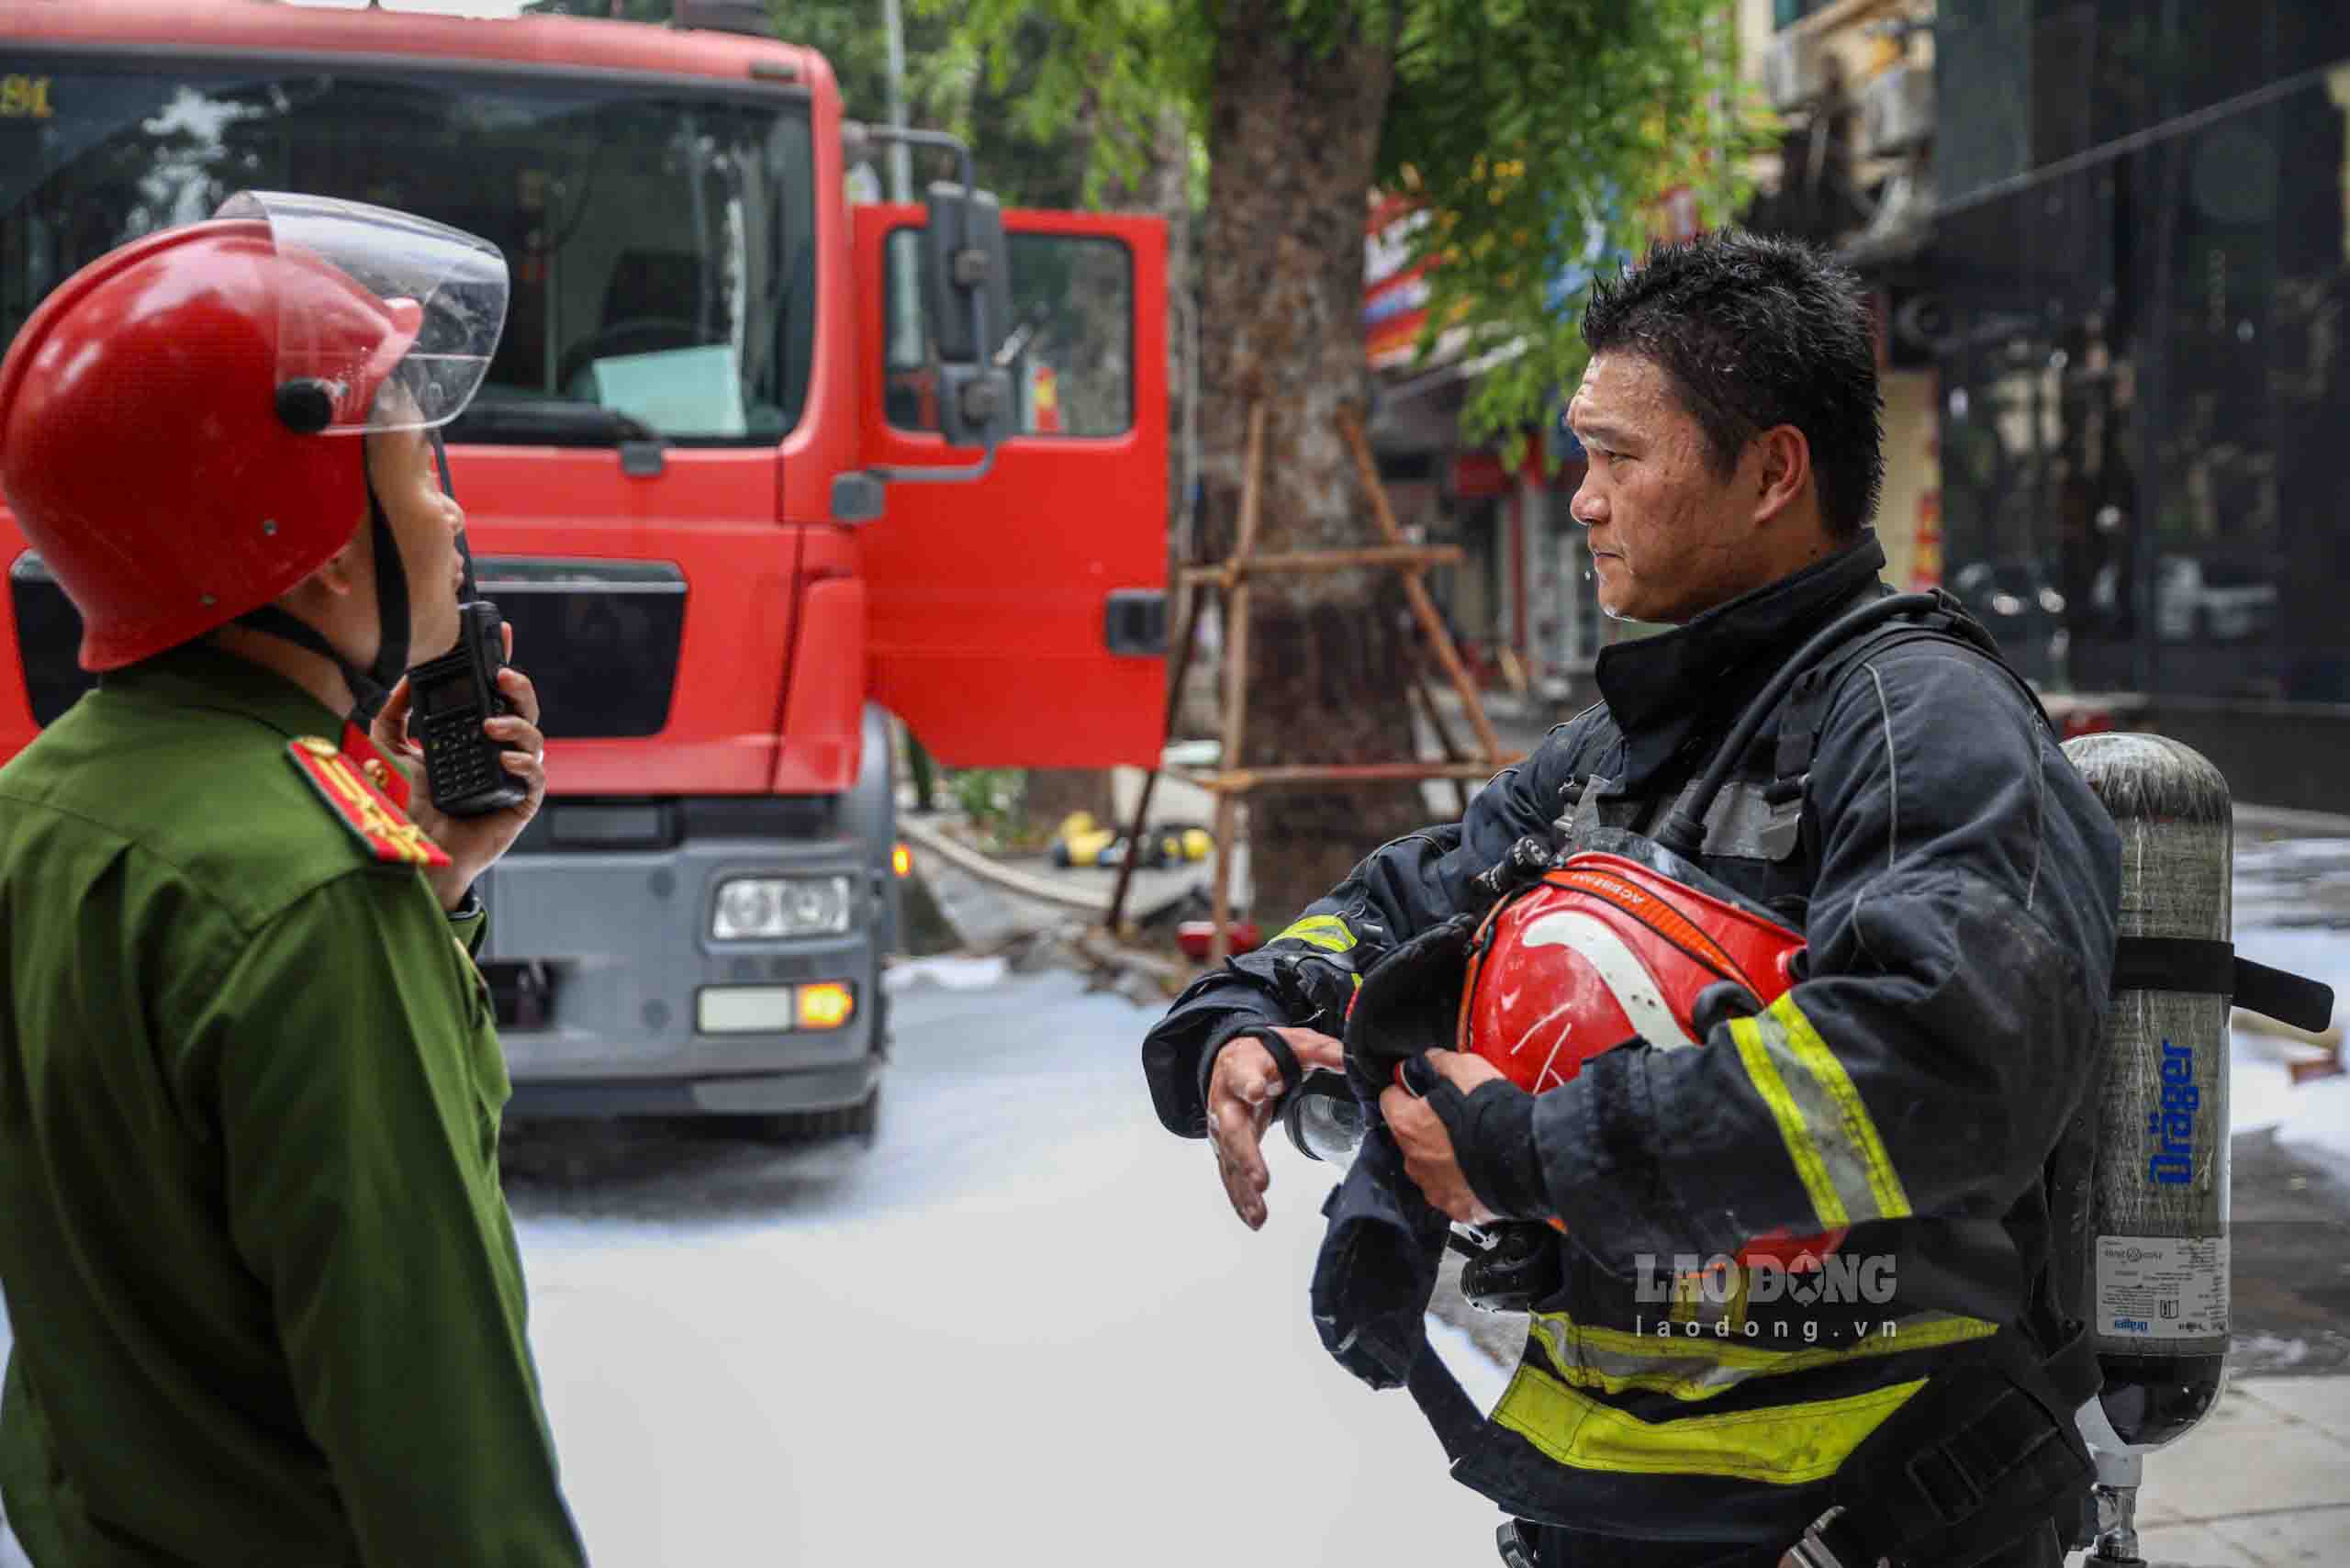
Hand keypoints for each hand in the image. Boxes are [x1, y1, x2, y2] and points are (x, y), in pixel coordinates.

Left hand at [371, 622, 547, 909]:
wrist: (411, 851)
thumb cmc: (405, 804)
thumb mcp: (388, 749)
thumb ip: (393, 713)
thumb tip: (406, 677)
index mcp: (471, 733)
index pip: (493, 692)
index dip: (501, 662)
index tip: (503, 633)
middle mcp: (496, 749)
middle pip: (522, 708)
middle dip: (519, 686)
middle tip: (502, 675)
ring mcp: (510, 775)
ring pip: (534, 737)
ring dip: (517, 724)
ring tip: (490, 726)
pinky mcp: (519, 802)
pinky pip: (534, 776)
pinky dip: (522, 762)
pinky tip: (503, 758)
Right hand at [1206, 1026, 1344, 1230]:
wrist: (1231, 1057)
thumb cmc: (1266, 1052)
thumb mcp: (1297, 1043)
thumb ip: (1323, 1051)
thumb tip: (1350, 1059)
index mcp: (1243, 1068)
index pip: (1244, 1075)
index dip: (1248, 1083)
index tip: (1254, 1093)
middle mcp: (1226, 1100)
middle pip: (1233, 1129)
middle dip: (1246, 1155)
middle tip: (1261, 1180)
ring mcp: (1223, 1127)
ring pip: (1229, 1160)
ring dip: (1243, 1188)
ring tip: (1258, 1213)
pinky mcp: (1226, 1147)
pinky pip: (1229, 1174)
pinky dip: (1239, 1198)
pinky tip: (1252, 1217)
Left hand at [1379, 1048, 1506, 1224]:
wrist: (1527, 1160)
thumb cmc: (1492, 1114)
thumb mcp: (1465, 1069)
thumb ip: (1438, 1063)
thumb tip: (1426, 1062)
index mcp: (1407, 1124)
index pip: (1390, 1099)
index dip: (1408, 1090)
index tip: (1425, 1087)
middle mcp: (1413, 1160)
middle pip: (1410, 1136)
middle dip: (1427, 1126)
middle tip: (1456, 1117)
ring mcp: (1433, 1187)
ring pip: (1429, 1166)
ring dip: (1443, 1156)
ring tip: (1472, 1145)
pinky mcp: (1456, 1207)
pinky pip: (1452, 1190)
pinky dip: (1462, 1181)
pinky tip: (1481, 1169)